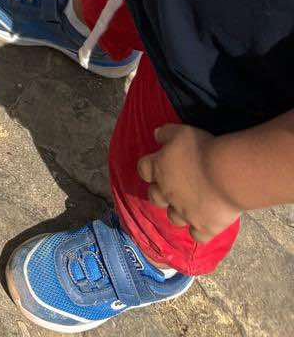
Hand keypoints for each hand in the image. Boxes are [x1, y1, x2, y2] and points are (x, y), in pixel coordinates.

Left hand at [137, 125, 240, 242]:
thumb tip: (155, 135)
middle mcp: (167, 193)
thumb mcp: (181, 132)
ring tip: (189, 207)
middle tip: (170, 188)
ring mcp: (185, 213)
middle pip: (154, 197)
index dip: (148, 168)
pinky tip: (205, 226)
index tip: (154, 165)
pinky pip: (198, 237)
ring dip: (178, 213)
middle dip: (159, 193)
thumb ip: (165, 133)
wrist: (226, 175)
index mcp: (159, 168)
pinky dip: (200, 233)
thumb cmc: (202, 149)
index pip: (143, 169)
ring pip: (173, 218)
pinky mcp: (204, 227)